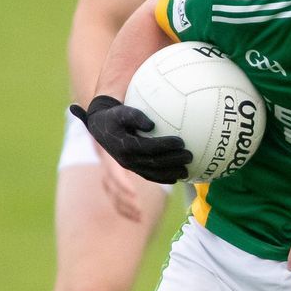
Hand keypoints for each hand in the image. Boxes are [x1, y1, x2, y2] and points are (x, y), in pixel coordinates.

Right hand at [70, 95, 191, 183]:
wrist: (101, 128)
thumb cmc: (115, 115)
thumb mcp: (122, 111)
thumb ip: (135, 116)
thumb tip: (151, 125)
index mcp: (125, 145)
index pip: (149, 147)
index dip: (165, 146)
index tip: (181, 142)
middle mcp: (127, 159)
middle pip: (154, 163)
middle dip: (173, 161)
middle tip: (190, 156)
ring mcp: (130, 165)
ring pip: (152, 173)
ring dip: (170, 173)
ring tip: (187, 171)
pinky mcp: (132, 168)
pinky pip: (149, 176)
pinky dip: (162, 178)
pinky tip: (176, 178)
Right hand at [99, 150, 144, 221]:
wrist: (107, 149)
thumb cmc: (123, 150)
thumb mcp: (130, 151)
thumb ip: (138, 158)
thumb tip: (152, 164)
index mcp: (112, 164)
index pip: (116, 176)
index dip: (124, 186)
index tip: (134, 194)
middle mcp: (108, 176)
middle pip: (116, 192)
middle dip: (128, 203)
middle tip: (140, 210)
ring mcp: (108, 185)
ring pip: (115, 201)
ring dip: (128, 211)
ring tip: (140, 218)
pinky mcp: (111, 191)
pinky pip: (117, 203)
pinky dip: (126, 212)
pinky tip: (136, 218)